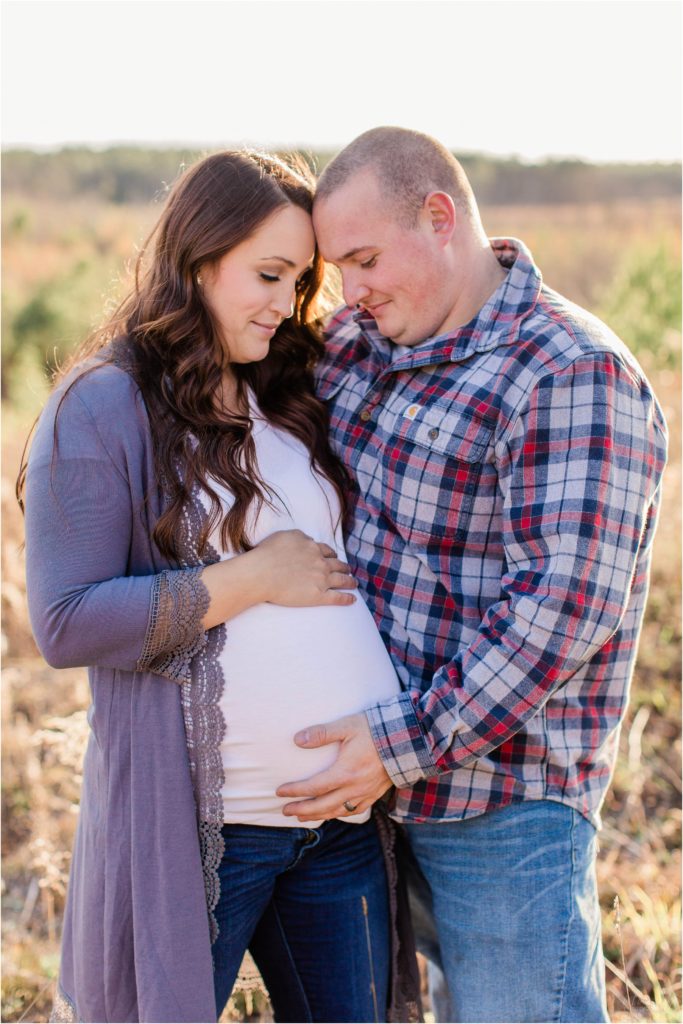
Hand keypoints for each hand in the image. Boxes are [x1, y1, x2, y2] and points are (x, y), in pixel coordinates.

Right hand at [253, 530, 356, 606]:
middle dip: (344, 567)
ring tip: (354, 583)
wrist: (262, 573)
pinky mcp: (319, 596)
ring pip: (342, 580)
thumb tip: (308, 540)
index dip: (331, 555)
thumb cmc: (268, 554)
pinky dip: (347, 598)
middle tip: (348, 570)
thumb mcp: (285, 536)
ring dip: (350, 581)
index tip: (334, 558)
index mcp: (312, 548)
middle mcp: (320, 562)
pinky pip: (338, 597)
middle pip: (338, 565)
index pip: (327, 551)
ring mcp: (322, 580)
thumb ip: (299, 537)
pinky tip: (353, 599)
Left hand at [276, 713, 392, 820]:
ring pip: (337, 811)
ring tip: (302, 816)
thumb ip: (321, 733)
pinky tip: (333, 813)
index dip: (295, 791)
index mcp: (345, 773)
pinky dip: (339, 814)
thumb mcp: (346, 726)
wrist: (408, 738)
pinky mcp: (376, 794)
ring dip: (317, 815)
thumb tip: (297, 740)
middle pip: (322, 805)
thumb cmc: (375, 729)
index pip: (313, 787)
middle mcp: (354, 788)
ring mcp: (366, 793)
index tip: (280, 791)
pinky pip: (354, 811)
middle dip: (301, 809)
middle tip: (284, 811)